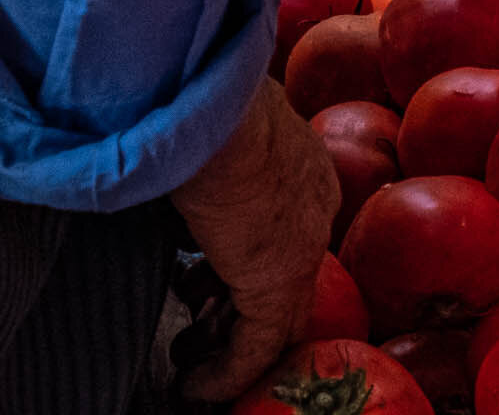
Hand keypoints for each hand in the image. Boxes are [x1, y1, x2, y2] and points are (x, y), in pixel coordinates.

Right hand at [169, 76, 338, 401]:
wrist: (216, 112)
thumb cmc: (205, 113)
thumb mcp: (219, 143)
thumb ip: (214, 171)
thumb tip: (183, 182)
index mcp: (306, 174)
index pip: (287, 238)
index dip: (243, 270)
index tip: (204, 286)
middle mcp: (315, 212)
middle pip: (287, 284)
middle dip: (237, 312)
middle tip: (196, 328)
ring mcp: (303, 248)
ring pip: (277, 321)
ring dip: (230, 346)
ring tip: (191, 359)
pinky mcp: (279, 280)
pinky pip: (258, 345)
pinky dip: (227, 372)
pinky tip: (195, 385)